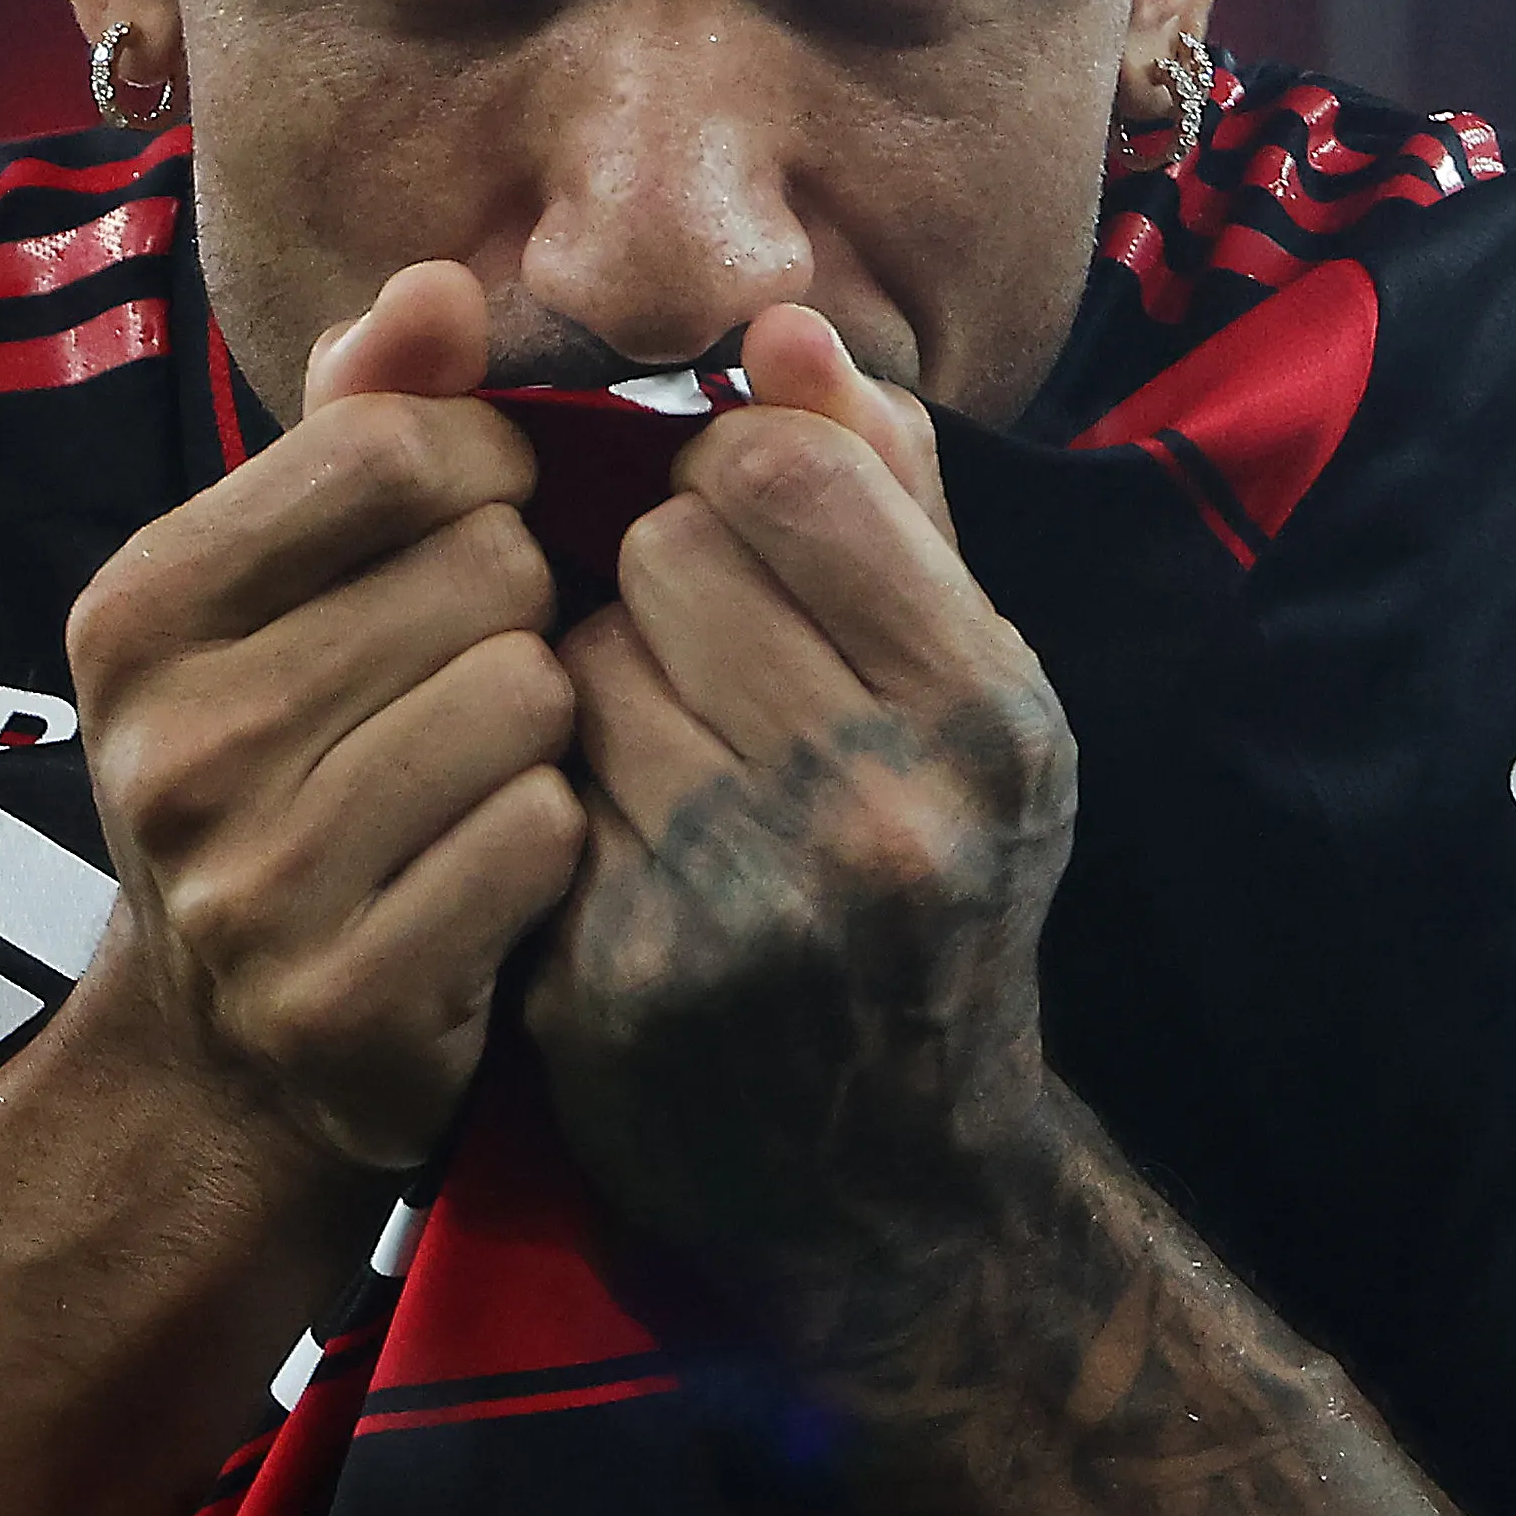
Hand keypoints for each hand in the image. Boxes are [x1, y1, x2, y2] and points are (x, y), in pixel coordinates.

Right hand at [55, 265, 588, 1177]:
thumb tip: (443, 285)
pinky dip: (553, 842)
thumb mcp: (283, 586)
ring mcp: (246, 883)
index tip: (484, 519)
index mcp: (138, 609)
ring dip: (546, 727)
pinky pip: (543, 835)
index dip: (485, 466)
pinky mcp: (342, 999)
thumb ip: (364, 420)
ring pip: (528, 695)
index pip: (393, 444)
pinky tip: (495, 868)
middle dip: (520, 606)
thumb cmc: (288, 766)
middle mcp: (170, 741)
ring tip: (485, 769)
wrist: (224, 1063)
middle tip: (474, 672)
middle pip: (484, 568)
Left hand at [531, 305, 1081, 1299]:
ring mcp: (742, 911)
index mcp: (987, 714)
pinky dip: (556, 797)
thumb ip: (886, 497)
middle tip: (705, 674)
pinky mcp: (619, 987)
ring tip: (665, 764)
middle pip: (664, 554)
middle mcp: (879, 813)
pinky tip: (611, 852)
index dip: (733, 485)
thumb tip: (782, 330)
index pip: (780, 472)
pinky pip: (528, 788)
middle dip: (663, 590)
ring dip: (596, 688)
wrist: (889, 1186)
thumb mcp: (965, 694)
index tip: (744, 545)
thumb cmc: (926, 885)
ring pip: (576, 663)